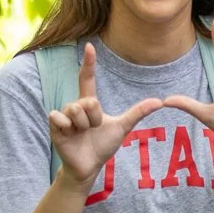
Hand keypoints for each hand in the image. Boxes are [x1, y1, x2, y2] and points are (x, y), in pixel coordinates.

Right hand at [48, 43, 162, 187]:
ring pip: (77, 109)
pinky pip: (61, 117)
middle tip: (92, 129)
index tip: (90, 46)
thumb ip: (137, 113)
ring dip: (83, 125)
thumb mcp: (122, 127)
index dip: (89, 63)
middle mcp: (76, 105)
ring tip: (82, 133)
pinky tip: (70, 135)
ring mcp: (64, 115)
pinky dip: (68, 128)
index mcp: (90, 103)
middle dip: (95, 118)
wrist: (89, 166)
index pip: (87, 78)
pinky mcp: (54, 125)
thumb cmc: (103, 146)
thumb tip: (159, 101)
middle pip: (89, 101)